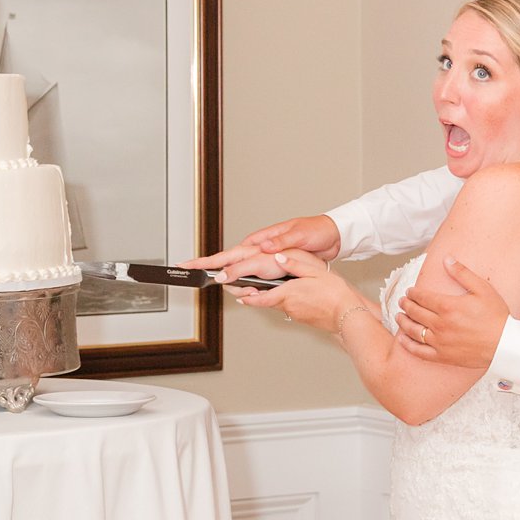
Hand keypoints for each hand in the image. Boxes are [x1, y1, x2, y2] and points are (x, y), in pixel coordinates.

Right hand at [186, 214, 340, 274]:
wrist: (332, 236)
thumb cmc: (316, 231)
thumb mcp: (299, 235)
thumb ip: (280, 242)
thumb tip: (261, 247)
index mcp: (263, 240)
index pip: (232, 252)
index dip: (214, 261)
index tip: (198, 267)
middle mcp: (261, 247)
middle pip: (228, 259)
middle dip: (208, 265)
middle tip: (187, 268)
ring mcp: (266, 256)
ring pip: (239, 269)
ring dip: (228, 278)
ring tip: (214, 283)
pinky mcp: (274, 264)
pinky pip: (253, 274)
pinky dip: (244, 282)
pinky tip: (239, 288)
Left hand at [233, 249, 346, 330]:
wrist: (349, 316)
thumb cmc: (335, 294)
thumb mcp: (314, 272)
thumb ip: (294, 265)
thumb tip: (277, 257)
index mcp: (287, 293)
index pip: (259, 297)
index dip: (246, 296)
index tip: (237, 294)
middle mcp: (288, 306)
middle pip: (266, 301)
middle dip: (256, 296)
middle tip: (246, 291)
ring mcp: (296, 314)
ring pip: (278, 305)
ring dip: (272, 298)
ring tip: (272, 290)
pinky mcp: (304, 319)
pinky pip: (290, 309)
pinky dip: (287, 302)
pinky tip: (295, 296)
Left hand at [396, 259, 508, 368]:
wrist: (505, 345)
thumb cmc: (496, 316)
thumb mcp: (482, 289)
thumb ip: (462, 273)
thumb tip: (447, 259)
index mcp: (448, 306)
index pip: (422, 297)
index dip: (413, 293)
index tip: (410, 291)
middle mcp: (440, 324)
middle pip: (415, 312)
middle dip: (406, 304)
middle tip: (402, 301)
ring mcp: (440, 342)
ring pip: (413, 330)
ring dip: (403, 322)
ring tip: (399, 316)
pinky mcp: (443, 356)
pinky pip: (419, 351)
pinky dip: (408, 345)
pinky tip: (403, 339)